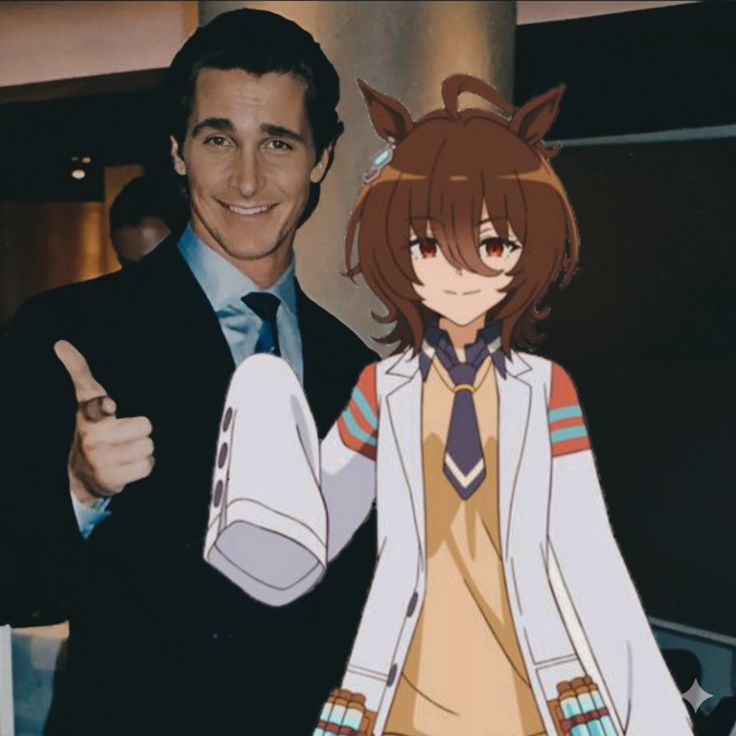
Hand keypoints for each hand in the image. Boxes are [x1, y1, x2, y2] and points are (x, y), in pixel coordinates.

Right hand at [54, 340, 154, 506]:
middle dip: (140, 430)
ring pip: (148, 446)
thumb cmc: (93, 429)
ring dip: (142, 449)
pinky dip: (143, 466)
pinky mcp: (112, 480)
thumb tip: (61, 343)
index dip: (104, 406)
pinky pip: (147, 466)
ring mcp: (101, 461)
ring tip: (125, 450)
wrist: (82, 474)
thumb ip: (80, 373)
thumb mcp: (86, 402)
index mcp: (88, 417)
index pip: (96, 406)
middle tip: (124, 435)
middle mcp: (92, 438)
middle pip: (145, 426)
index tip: (109, 405)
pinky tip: (127, 465)